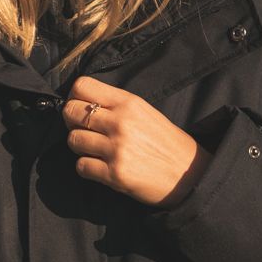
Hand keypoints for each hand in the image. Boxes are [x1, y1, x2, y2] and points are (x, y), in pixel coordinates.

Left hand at [62, 75, 210, 208]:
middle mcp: (120, 122)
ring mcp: (116, 149)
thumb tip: (82, 104)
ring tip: (95, 150)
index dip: (74, 97)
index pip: (82, 86)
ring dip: (79, 146)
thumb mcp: (145, 112)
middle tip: (84, 130)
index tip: (80, 107)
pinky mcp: (114, 174)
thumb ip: (116, 105)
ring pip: (72, 140)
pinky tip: (100, 167)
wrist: (190, 175)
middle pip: (71, 111)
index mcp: (129, 103)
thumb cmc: (167, 143)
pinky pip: (81, 166)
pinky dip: (86, 167)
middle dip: (71, 122)